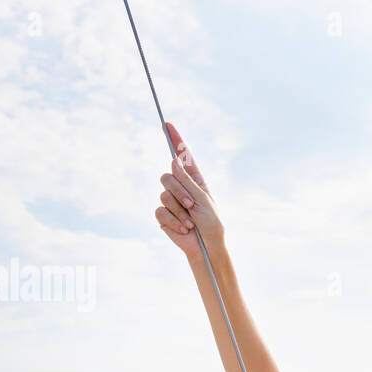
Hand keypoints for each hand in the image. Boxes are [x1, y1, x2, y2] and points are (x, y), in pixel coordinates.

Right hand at [155, 121, 222, 256]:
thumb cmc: (211, 223)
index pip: (183, 156)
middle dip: (179, 191)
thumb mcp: (204, 200)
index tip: (168, 125)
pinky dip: (173, 220)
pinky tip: (184, 228)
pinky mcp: (163, 215)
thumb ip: (188, 182)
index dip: (175, 140)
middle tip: (191, 206)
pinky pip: (160, 210)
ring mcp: (171, 200)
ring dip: (179, 210)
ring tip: (190, 222)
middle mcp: (181, 187)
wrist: (206, 247)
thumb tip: (174, 161)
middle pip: (168, 176)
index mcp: (195, 180)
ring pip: (163, 194)